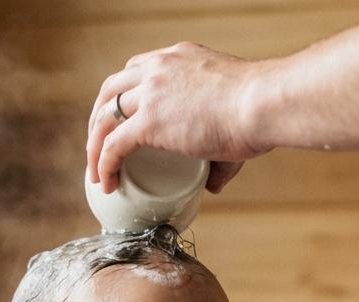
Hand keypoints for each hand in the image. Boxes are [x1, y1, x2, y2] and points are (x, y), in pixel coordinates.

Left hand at [86, 41, 268, 194]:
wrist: (263, 103)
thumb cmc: (259, 109)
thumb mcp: (233, 112)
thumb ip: (219, 149)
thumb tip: (213, 184)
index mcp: (178, 59)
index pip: (137, 69)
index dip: (123, 95)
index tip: (122, 118)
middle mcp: (159, 69)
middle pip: (111, 89)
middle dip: (99, 118)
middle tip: (99, 145)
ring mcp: (151, 93)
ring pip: (104, 116)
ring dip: (94, 144)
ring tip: (96, 170)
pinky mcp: (149, 121)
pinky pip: (112, 144)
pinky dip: (104, 164)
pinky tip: (105, 181)